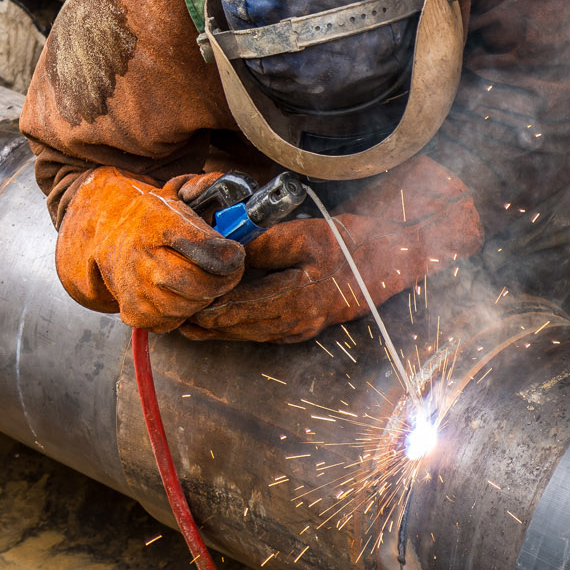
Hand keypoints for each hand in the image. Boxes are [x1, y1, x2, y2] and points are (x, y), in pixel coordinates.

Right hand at [55, 167, 244, 330]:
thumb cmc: (151, 220)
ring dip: (205, 296)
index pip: (208, 251)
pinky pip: (176, 321)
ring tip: (201, 278)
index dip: (230, 255)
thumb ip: (212, 209)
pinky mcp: (135, 314)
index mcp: (157, 223)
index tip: (235, 253)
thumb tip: (240, 226)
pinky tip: (178, 291)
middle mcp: (142, 258)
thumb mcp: (178, 201)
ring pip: (192, 306)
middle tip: (228, 270)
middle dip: (225, 279)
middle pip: (203, 285)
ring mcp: (136, 289)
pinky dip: (184, 310)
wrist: (108, 239)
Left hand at [180, 215, 366, 342]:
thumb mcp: (305, 235)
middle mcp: (296, 321)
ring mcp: (303, 327)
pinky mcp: (308, 326)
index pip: (237, 309)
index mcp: (294, 299)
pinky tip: (227, 325)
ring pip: (251, 334)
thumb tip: (228, 251)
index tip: (183, 303)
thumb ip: (262, 246)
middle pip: (240, 328)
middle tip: (175, 321)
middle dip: (206, 325)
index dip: (206, 308)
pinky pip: (266, 332)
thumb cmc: (352, 244)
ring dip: (221, 331)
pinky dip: (242, 329)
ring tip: (191, 327)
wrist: (394, 259)